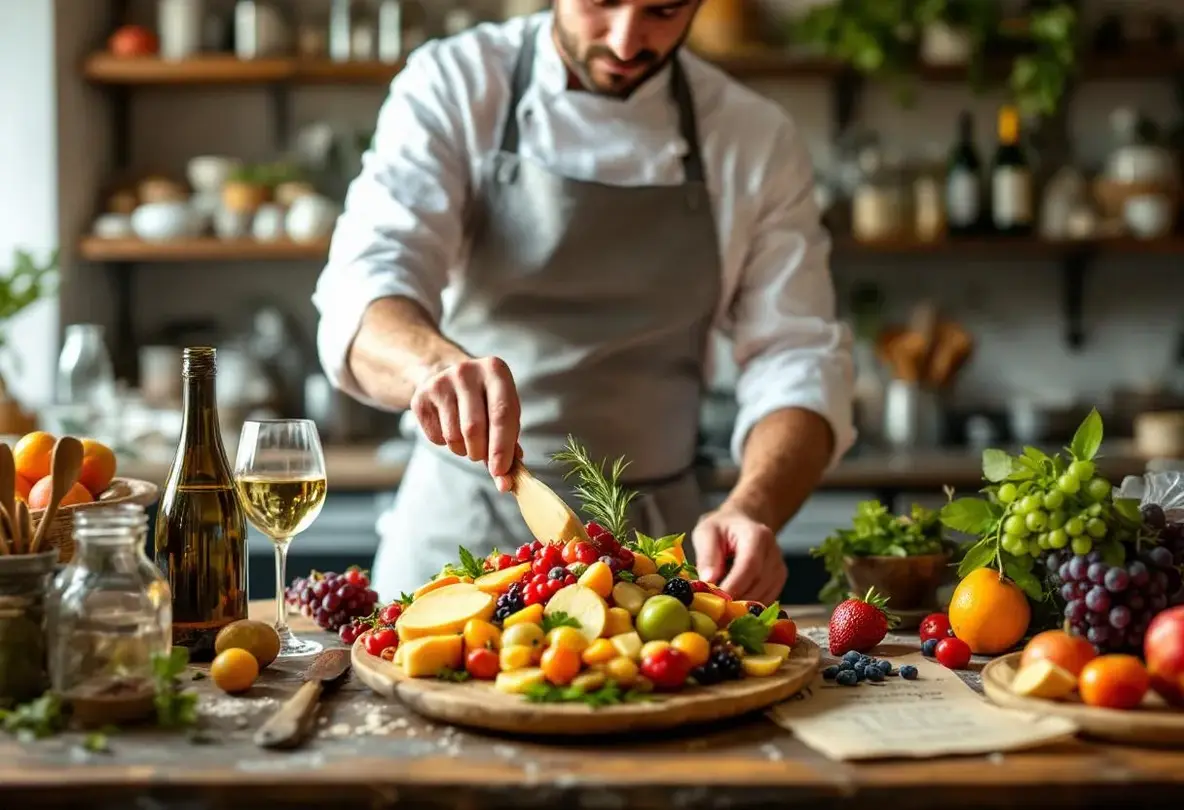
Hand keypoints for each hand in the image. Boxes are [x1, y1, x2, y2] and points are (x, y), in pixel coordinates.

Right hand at [410, 356, 521, 491]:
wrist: (446, 377)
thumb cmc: (484, 401)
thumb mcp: (502, 412)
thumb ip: (509, 445)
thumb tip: (507, 482)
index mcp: (495, 370)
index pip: (502, 413)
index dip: (502, 447)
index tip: (500, 472)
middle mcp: (466, 371)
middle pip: (474, 427)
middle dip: (480, 452)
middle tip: (481, 456)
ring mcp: (440, 382)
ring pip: (454, 436)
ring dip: (463, 450)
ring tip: (467, 441)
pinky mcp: (420, 397)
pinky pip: (436, 437)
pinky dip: (446, 444)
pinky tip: (449, 429)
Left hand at [692, 506, 785, 604]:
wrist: (742, 522)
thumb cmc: (721, 528)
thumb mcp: (706, 533)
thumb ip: (707, 555)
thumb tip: (708, 580)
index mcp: (757, 535)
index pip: (750, 566)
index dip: (734, 586)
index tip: (716, 599)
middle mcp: (773, 551)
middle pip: (759, 583)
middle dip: (736, 599)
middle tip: (715, 606)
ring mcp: (779, 566)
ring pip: (764, 595)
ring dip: (742, 605)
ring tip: (722, 603)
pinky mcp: (779, 579)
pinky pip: (766, 599)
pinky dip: (750, 605)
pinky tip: (734, 601)